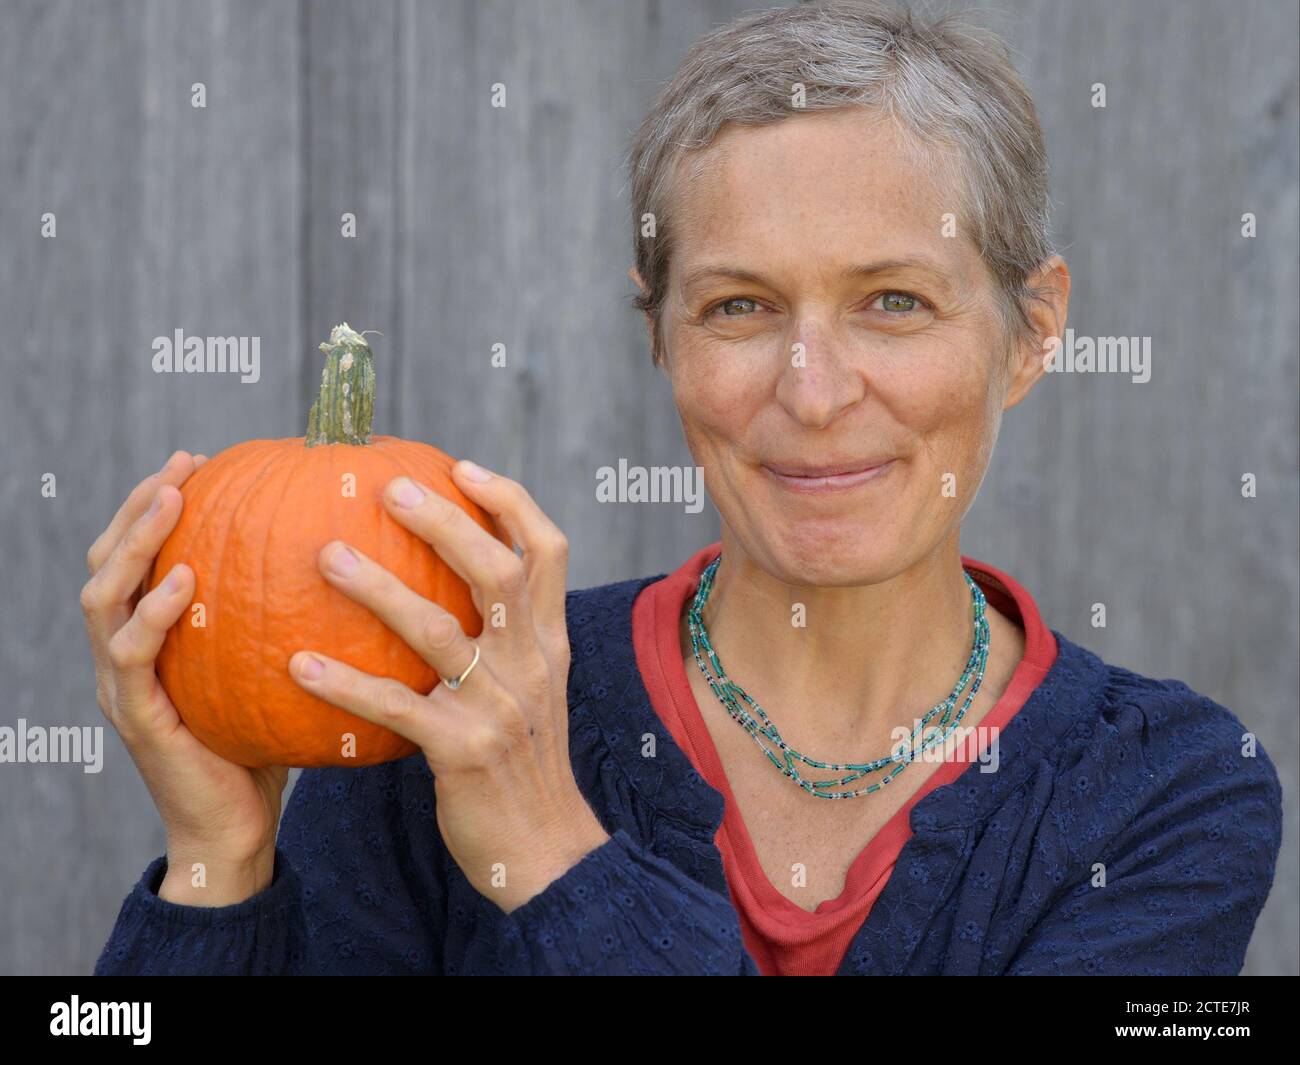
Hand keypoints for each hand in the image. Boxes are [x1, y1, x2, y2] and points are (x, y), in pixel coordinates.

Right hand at [81, 450, 289, 905]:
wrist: (235, 829)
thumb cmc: (263, 745)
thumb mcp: (271, 669)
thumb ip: (282, 620)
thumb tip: (345, 558)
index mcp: (152, 640)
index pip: (138, 558)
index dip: (157, 506)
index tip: (198, 460)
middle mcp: (124, 655)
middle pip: (108, 562)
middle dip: (139, 506)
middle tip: (182, 465)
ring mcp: (121, 685)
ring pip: (103, 599)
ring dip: (135, 543)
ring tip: (172, 500)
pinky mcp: (137, 718)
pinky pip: (132, 656)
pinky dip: (152, 613)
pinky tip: (184, 581)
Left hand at [287, 460, 608, 912]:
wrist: (546, 850)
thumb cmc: (524, 764)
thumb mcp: (531, 691)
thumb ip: (505, 640)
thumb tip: (451, 589)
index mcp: (550, 641)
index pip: (548, 550)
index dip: (509, 501)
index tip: (462, 467)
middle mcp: (532, 662)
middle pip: (498, 571)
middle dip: (445, 522)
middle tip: (388, 488)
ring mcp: (500, 706)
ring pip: (438, 631)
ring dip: (378, 589)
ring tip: (325, 557)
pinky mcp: (463, 752)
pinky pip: (395, 707)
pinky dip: (345, 684)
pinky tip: (295, 666)